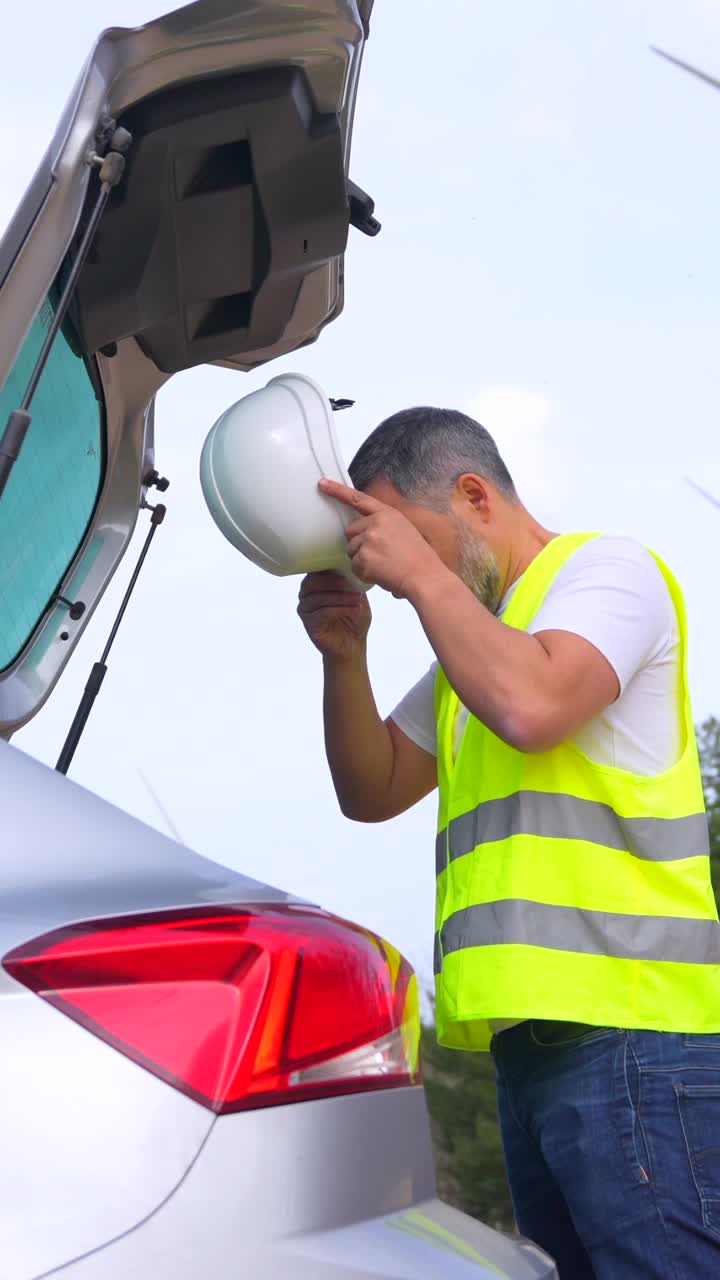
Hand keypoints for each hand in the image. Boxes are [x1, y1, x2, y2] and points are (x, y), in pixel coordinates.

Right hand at [297, 571, 371, 660]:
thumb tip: (354, 564)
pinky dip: (339, 609)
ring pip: (318, 598)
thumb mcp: (357, 594)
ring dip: (340, 597)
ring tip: (357, 598)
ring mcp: (306, 610)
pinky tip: (354, 609)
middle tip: (351, 583)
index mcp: (315, 584)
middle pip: (313, 582)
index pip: (315, 569)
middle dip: (334, 581)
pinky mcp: (309, 625)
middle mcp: (306, 595)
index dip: (327, 565)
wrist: (352, 645)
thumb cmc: (353, 618)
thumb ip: (352, 580)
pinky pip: (322, 613)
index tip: (346, 566)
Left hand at [319, 478, 443, 599]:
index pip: (357, 498)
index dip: (337, 491)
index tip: (323, 484)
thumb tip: (364, 532)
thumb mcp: (404, 530)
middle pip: (350, 532)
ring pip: (351, 550)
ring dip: (362, 560)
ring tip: (384, 564)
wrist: (425, 577)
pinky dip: (364, 573)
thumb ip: (383, 525)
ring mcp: (369, 540)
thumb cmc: (419, 559)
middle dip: (359, 544)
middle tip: (379, 554)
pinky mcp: (364, 558)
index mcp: (387, 514)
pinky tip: (381, 573)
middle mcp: (376, 523)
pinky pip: (354, 567)